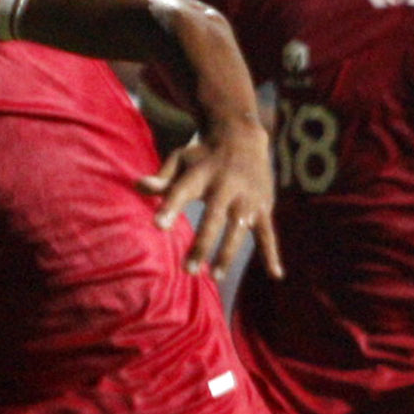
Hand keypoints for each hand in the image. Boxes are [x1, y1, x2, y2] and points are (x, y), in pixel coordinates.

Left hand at [153, 118, 280, 277]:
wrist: (243, 136)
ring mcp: (247, 198)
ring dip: (228, 253)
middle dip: (202, 244)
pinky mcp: (264, 207)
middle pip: (213, 218)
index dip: (171, 208)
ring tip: (215, 276)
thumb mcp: (181, 159)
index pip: (182, 192)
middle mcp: (226, 187)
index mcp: (201, 175)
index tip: (158, 226)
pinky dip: (272, 253)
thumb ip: (161, 178)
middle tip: (188, 269)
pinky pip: (268, 233)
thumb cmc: (203, 156)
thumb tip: (138, 186)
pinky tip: (275, 274)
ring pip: (238, 229)